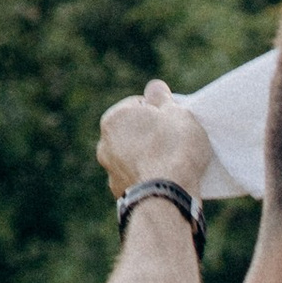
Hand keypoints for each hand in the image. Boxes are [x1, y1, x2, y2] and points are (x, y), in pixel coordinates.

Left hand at [97, 80, 210, 202]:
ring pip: (132, 158)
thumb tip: (154, 88)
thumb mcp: (176, 112)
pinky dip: (147, 179)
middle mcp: (105, 144)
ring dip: (147, 159)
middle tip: (175, 144)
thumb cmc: (174, 149)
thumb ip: (163, 97)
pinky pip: (136, 179)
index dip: (160, 113)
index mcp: (114, 119)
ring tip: (171, 167)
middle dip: (151, 136)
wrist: (167, 195)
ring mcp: (110, 171)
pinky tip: (163, 182)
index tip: (175, 124)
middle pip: (133, 133)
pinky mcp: (120, 193)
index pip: (139, 107)